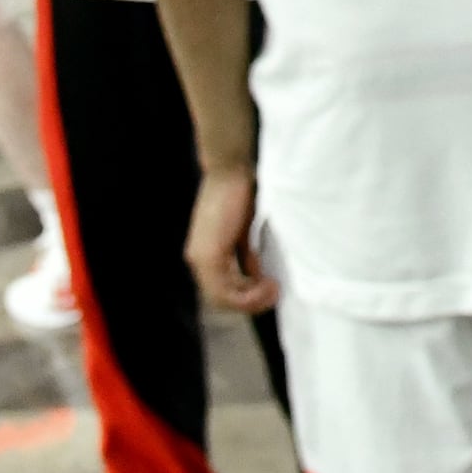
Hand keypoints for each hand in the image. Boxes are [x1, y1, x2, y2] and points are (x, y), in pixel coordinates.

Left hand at [185, 164, 277, 312]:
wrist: (229, 169)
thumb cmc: (239, 193)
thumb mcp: (242, 231)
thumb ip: (244, 254)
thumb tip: (255, 273)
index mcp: (203, 254)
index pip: (220, 290)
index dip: (245, 296)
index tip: (269, 287)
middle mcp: (197, 260)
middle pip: (221, 300)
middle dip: (250, 302)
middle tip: (274, 293)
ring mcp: (201, 259)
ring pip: (223, 299)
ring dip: (252, 300)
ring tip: (274, 290)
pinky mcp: (210, 255)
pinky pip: (226, 290)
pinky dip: (249, 294)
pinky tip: (269, 284)